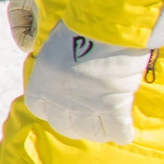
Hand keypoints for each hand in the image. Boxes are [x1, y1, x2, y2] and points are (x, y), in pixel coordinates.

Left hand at [23, 22, 149, 143]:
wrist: (101, 30)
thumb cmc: (77, 30)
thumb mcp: (54, 47)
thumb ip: (55, 66)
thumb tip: (64, 71)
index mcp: (41, 85)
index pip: (39, 109)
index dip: (51, 108)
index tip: (61, 104)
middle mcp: (59, 101)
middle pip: (63, 126)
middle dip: (74, 124)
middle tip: (86, 117)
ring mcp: (86, 108)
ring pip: (91, 132)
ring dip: (98, 131)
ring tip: (106, 126)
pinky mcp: (113, 108)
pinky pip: (117, 131)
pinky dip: (122, 134)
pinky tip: (124, 134)